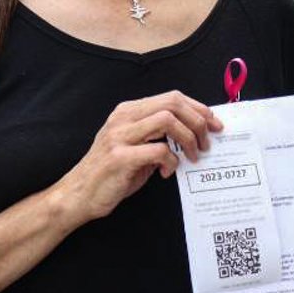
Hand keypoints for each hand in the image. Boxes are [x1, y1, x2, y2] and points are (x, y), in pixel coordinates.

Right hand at [58, 91, 220, 220]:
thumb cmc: (112, 173)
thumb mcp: (136, 146)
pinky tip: (167, 172)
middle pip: (172, 103)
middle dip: (198, 121)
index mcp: (128, 111)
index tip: (214, 123)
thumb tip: (194, 132)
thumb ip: (158, 135)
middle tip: (207, 142)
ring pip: (167, 120)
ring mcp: (120, 136)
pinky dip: (171, 162)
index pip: (171, 97)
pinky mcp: (120, 157)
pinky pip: (158, 151)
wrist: (79, 195)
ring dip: (188, 139)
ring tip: (193, 156)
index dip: (198, 108)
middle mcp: (123, 118)